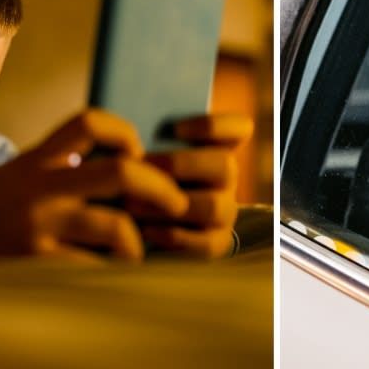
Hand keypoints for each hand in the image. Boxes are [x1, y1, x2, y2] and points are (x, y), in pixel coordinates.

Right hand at [0, 109, 187, 261]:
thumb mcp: (19, 175)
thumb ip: (60, 166)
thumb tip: (123, 168)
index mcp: (39, 159)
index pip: (90, 122)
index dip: (126, 133)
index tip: (138, 156)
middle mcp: (42, 187)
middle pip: (122, 171)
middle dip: (160, 189)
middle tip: (176, 206)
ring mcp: (39, 226)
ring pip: (117, 228)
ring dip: (138, 246)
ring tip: (135, 255)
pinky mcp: (34, 265)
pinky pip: (93, 270)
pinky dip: (110, 276)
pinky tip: (108, 281)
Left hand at [140, 113, 252, 257]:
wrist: (142, 227)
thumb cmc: (138, 179)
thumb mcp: (146, 155)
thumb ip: (148, 141)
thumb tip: (130, 132)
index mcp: (216, 148)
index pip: (239, 129)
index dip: (214, 126)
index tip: (177, 128)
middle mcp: (227, 178)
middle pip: (226, 165)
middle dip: (180, 165)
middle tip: (140, 165)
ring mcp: (225, 211)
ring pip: (214, 206)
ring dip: (169, 203)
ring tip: (131, 203)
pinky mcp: (217, 242)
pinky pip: (207, 243)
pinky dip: (174, 235)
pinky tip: (145, 230)